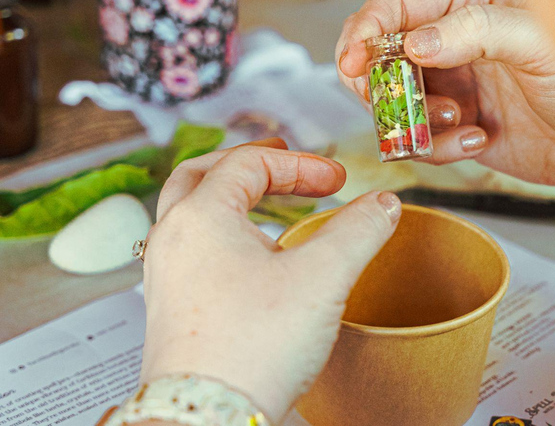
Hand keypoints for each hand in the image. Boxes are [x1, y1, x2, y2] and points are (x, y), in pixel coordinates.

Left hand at [138, 139, 401, 422]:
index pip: (249, 163)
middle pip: (202, 174)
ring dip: (231, 197)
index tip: (338, 182)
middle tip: (280, 159)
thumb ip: (359, 230)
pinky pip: (194, 250)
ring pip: (192, 213)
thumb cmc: (250, 350)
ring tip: (266, 202)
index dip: (300, 165)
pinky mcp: (175, 307)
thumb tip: (383, 205)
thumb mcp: (322, 277)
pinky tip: (252, 258)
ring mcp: (168, 275)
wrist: (210, 418)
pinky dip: (224, 234)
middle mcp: (174, 239)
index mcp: (201, 217)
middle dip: (249, 163)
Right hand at [337, 0, 554, 194]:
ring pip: (393, 100)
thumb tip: (415, 41)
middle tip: (392, 104)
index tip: (354, 62)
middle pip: (380, 53)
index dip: (366, 29)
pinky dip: (437, 146)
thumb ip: (477, 30)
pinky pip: (417, 137)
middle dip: (379, 83)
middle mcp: (454, 41)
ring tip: (460, 120)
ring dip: (414, 118)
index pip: (396, 3)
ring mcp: (451, 84)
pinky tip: (478, 139)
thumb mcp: (540, 44)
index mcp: (472, 2)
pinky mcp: (454, 124)